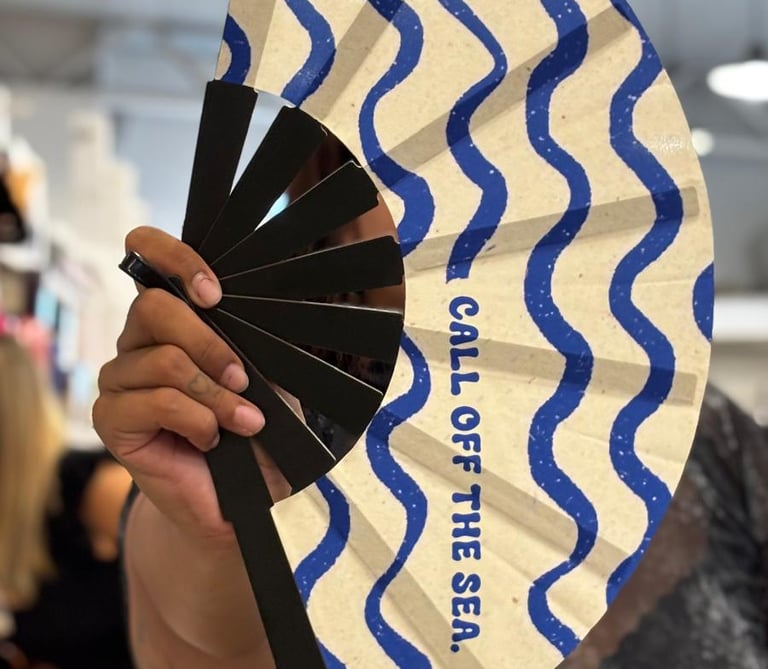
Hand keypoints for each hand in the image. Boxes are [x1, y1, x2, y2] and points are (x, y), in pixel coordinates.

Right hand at [92, 226, 291, 544]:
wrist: (244, 496)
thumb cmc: (254, 430)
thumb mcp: (265, 375)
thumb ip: (248, 338)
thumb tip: (250, 306)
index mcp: (174, 321)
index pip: (147, 256)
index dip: (172, 257)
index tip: (214, 292)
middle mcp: (139, 343)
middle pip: (154, 308)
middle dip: (209, 342)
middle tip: (241, 378)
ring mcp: (121, 380)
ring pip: (164, 360)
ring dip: (214, 393)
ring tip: (243, 420)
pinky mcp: (112, 419)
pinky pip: (156, 401)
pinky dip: (197, 419)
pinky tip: (211, 439)